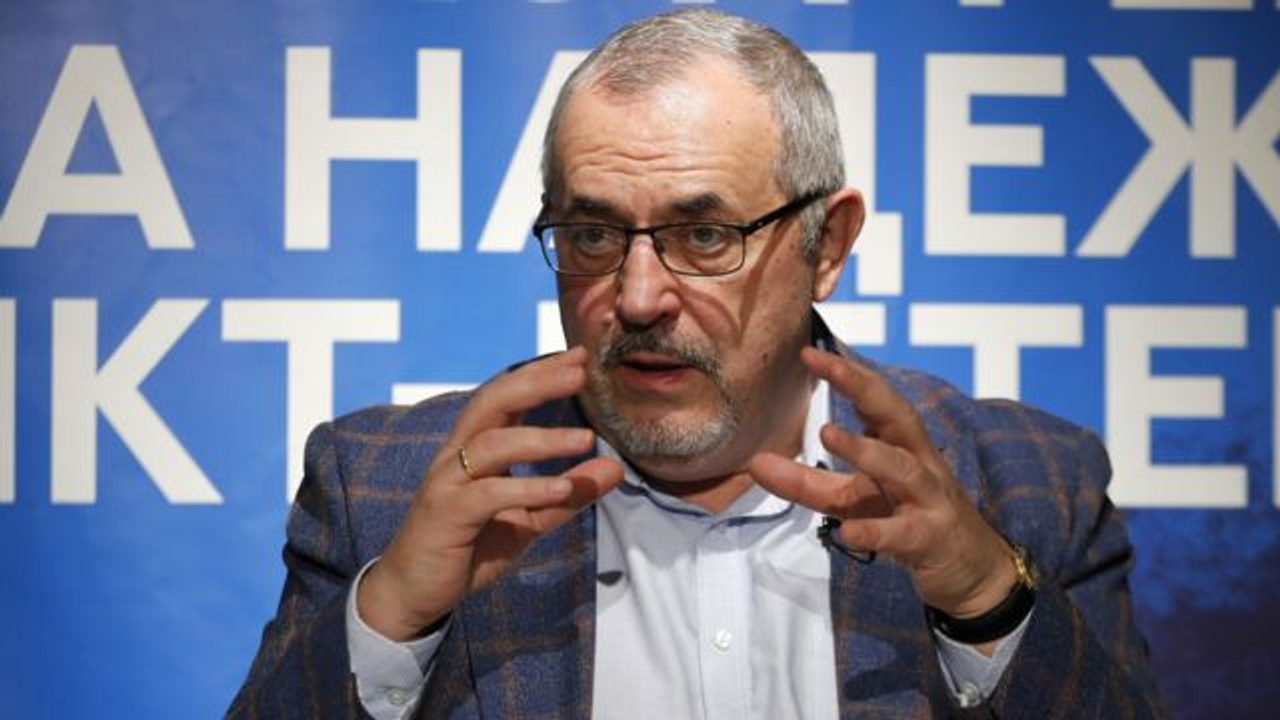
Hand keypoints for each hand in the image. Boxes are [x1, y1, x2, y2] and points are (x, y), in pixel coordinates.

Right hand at [358, 346, 624, 640]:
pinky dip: (527, 489)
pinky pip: (488, 494)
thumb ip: (568, 495)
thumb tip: (615, 468)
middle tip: (579, 371)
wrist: (414, 592)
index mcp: (474, 447)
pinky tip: (561, 488)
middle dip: (536, 382)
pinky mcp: (445, 514)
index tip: (581, 356)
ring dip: (541, 438)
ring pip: (492, 444)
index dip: (540, 373)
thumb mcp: (527, 521)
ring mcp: (447, 482)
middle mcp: (457, 455)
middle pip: (493, 402)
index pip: (507, 396)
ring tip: (586, 437)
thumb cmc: (469, 548)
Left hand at [749, 346, 1016, 620]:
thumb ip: (805, 482)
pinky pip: (901, 533)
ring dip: (866, 450)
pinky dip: (874, 532)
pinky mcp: (929, 539)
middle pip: (897, 416)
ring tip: (827, 433)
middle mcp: (919, 462)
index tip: (808, 351)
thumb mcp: (854, 499)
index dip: (846, 373)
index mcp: (901, 444)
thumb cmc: (908, 519)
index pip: (876, 399)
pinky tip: (846, 534)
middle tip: (824, 363)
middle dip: (862, 386)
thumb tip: (753, 463)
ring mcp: (928, 499)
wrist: (972, 569)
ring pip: (902, 469)